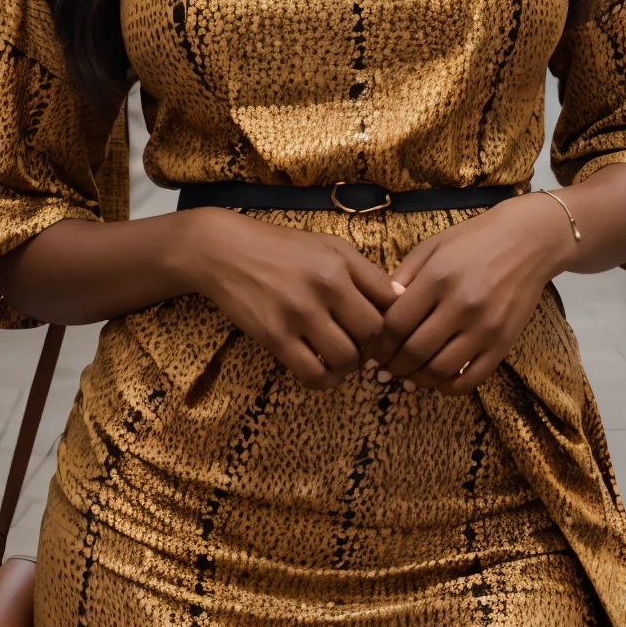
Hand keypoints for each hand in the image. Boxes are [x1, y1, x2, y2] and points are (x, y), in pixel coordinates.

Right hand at [183, 209, 398, 389]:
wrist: (225, 251)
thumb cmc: (281, 247)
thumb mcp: (329, 246)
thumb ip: (366, 272)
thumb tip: (400, 300)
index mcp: (341, 266)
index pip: (388, 305)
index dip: (393, 322)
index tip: (383, 329)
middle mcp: (324, 289)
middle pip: (372, 334)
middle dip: (372, 346)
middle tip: (362, 345)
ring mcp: (298, 315)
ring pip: (346, 358)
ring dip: (350, 365)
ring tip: (342, 358)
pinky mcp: (275, 337)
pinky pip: (312, 374)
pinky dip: (325, 380)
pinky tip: (325, 371)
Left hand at [361, 197, 569, 394]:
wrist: (528, 241)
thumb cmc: (474, 241)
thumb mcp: (431, 247)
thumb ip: (403, 278)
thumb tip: (379, 311)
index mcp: (437, 279)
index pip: (396, 325)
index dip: (378, 346)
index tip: (372, 354)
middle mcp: (460, 305)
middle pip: (414, 351)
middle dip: (393, 367)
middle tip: (384, 372)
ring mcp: (485, 327)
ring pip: (441, 369)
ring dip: (418, 380)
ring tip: (407, 380)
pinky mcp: (504, 342)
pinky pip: (474, 377)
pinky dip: (452, 387)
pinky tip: (440, 384)